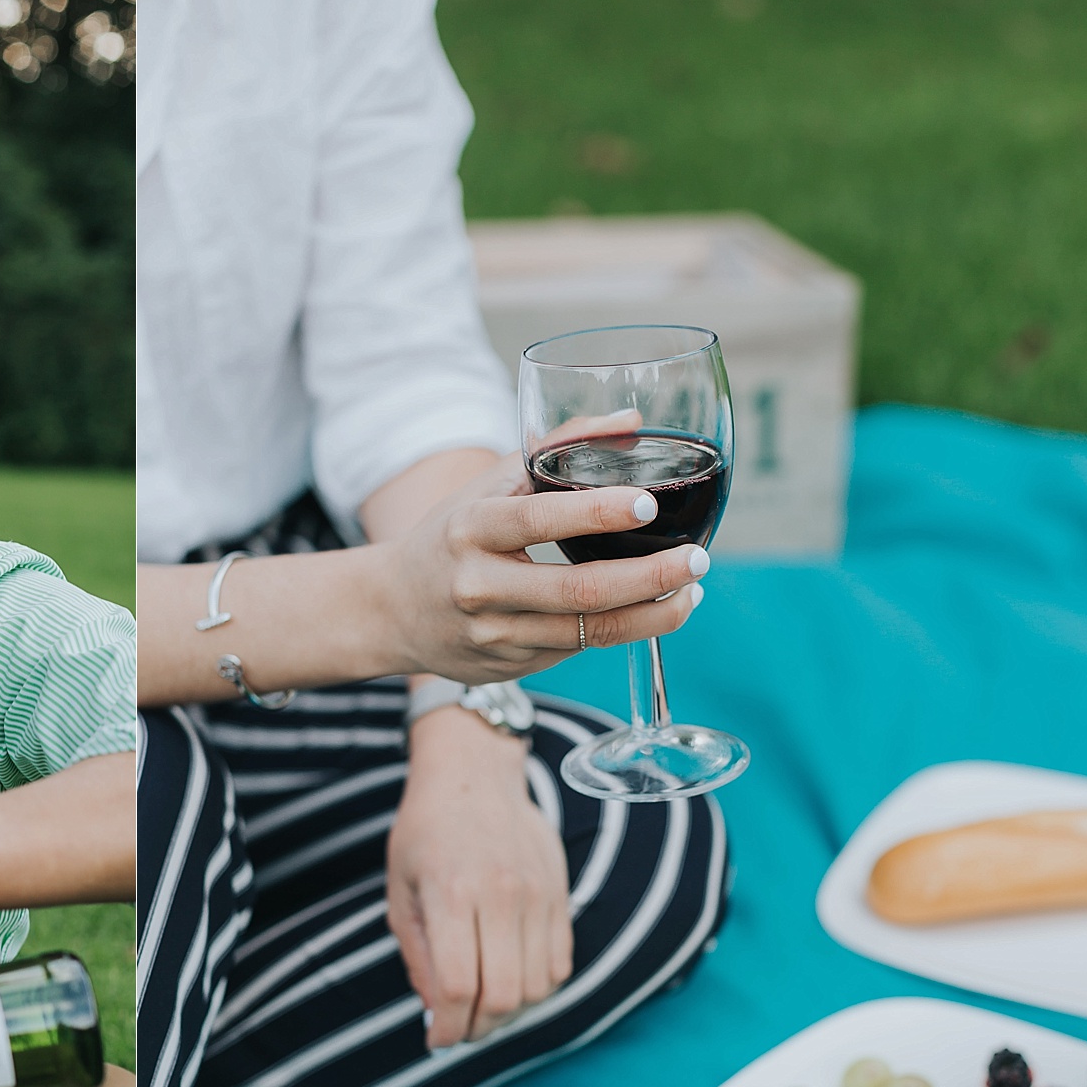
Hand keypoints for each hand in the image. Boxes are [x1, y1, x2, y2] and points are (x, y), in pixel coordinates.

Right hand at [378, 454, 706, 684]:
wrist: (389, 610)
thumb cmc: (452, 534)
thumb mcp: (490, 485)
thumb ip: (557, 448)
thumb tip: (631, 420)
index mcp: (471, 528)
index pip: (540, 519)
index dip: (598, 514)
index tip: (649, 503)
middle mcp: (479, 585)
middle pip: (578, 589)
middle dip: (650, 578)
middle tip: (697, 560)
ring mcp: (492, 633)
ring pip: (586, 633)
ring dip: (650, 615)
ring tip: (690, 592)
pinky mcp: (506, 666)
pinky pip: (574, 651)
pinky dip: (620, 632)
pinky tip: (651, 613)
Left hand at [386, 708, 571, 1047]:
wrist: (474, 776)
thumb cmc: (425, 832)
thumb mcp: (400, 889)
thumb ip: (417, 953)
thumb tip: (434, 1011)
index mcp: (451, 895)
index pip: (457, 986)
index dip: (446, 1027)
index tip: (435, 1039)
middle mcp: (499, 896)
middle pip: (502, 996)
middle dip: (477, 1029)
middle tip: (458, 1029)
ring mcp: (537, 896)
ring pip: (536, 988)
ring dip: (508, 1013)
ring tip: (482, 1008)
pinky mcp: (560, 895)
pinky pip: (560, 965)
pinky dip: (536, 988)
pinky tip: (510, 981)